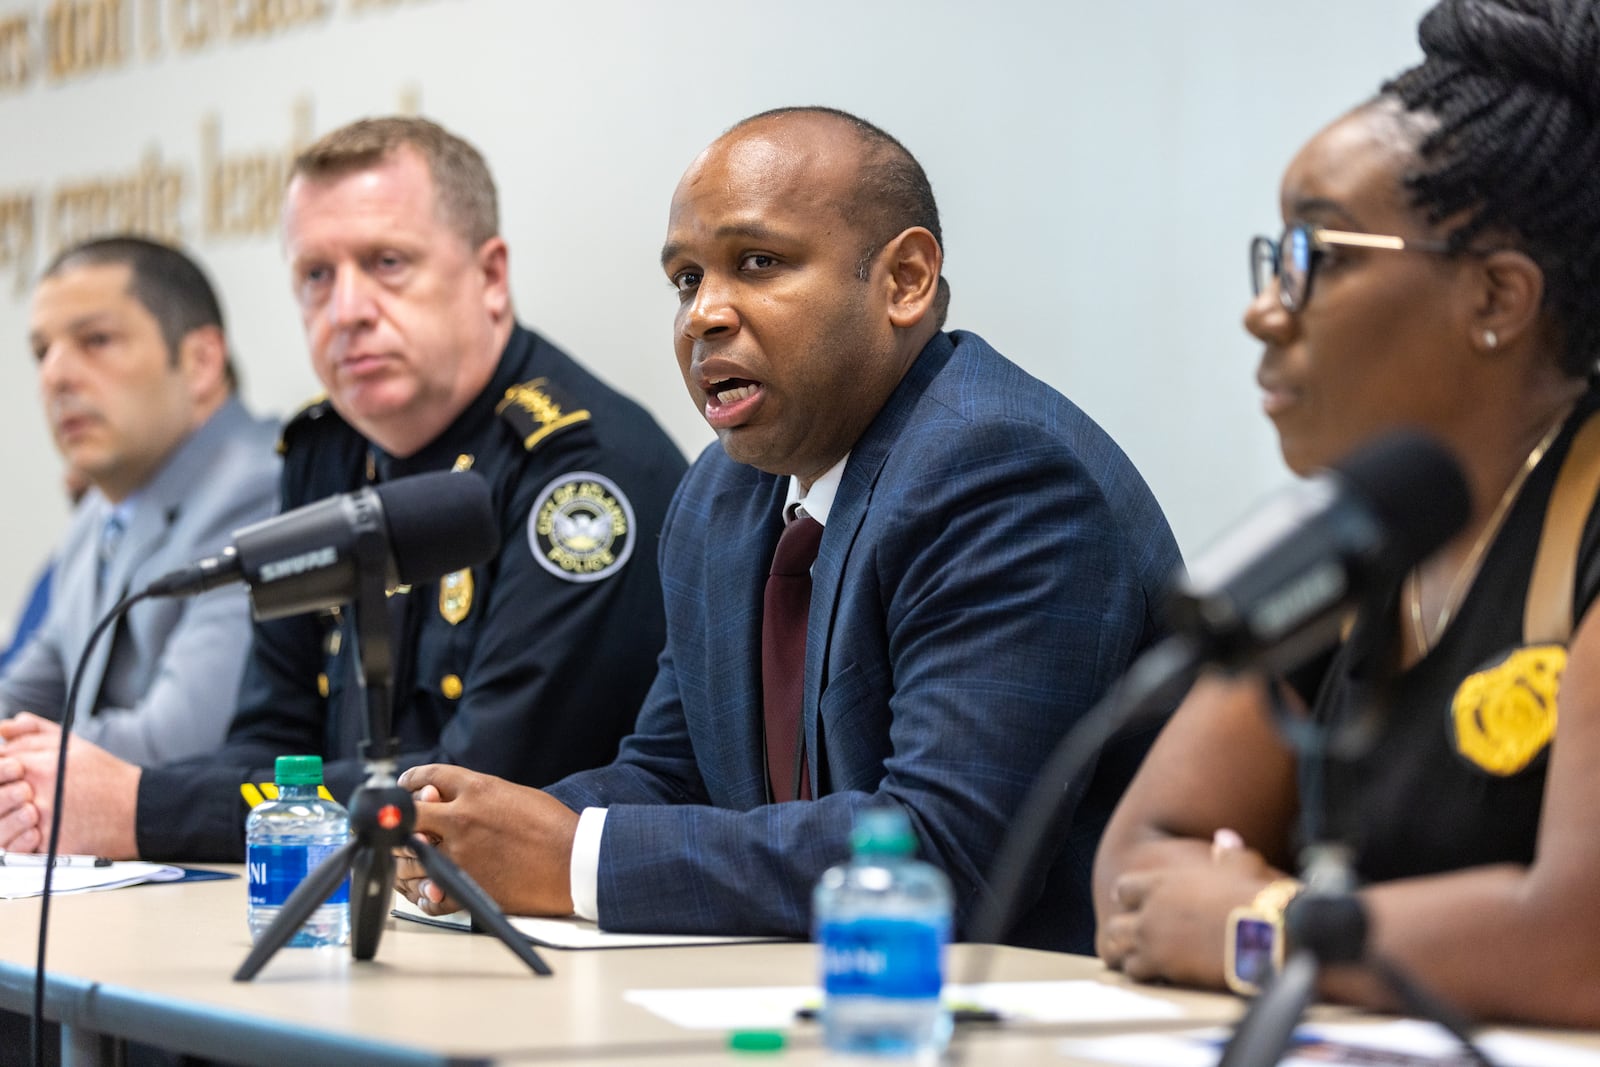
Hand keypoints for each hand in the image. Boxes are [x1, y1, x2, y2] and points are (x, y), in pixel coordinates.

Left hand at [0, 713, 140, 857]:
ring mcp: (41, 822)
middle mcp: (36, 793)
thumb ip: (34, 731)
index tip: (5, 775)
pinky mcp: (49, 847)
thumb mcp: (73, 744)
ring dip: (8, 821)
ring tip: (26, 816)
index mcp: (39, 766)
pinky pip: (19, 848)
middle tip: (18, 797)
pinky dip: (21, 843)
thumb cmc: (106, 776)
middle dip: (1, 797)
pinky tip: (35, 833)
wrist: (139, 809)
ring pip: (2, 825)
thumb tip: (3, 729)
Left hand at [396, 765, 578, 916]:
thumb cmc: (553, 828)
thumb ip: (477, 795)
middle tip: (401, 826)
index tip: (405, 786)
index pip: (427, 776)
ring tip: (410, 860)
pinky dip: (424, 894)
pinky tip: (429, 889)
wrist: (574, 862)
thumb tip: (452, 798)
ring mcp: (460, 856)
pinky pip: (428, 895)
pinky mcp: (465, 887)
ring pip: (409, 858)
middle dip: (402, 821)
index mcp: (477, 790)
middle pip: (409, 817)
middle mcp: (462, 820)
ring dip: (406, 859)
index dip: (411, 781)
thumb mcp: (514, 794)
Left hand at [1098, 844, 1279, 989]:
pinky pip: (1133, 972)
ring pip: (1117, 947)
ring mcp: (1150, 937)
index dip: (1128, 898)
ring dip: (1127, 955)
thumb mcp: (1242, 866)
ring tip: (1139, 962)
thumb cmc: (1257, 898)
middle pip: (1115, 922)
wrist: (1264, 932)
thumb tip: (1225, 838)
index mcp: (1164, 882)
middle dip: (1123, 931)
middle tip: (1133, 940)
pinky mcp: (1158, 964)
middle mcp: (1150, 908)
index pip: (1124, 888)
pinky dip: (1141, 975)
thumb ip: (1227, 853)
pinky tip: (1155, 977)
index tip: (1131, 905)